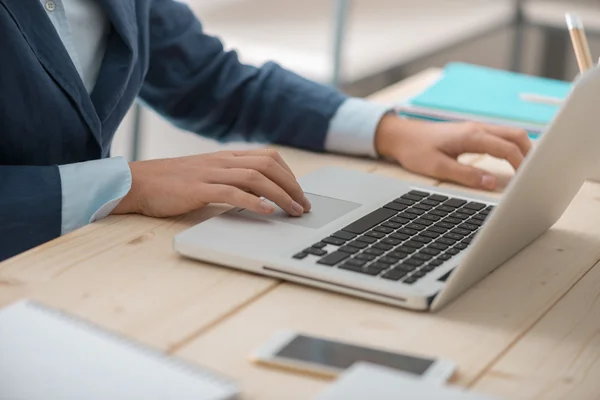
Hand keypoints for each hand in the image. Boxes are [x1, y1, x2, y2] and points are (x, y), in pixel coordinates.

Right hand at [111, 149, 311, 217]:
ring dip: (280, 195)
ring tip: (293, 211)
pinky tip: (266, 211)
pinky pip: (231, 192)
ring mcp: (210, 173)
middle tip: (304, 206)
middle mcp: (222, 161)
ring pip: (255, 178)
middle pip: (267, 165)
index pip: (268, 156)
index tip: (299, 192)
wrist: (137, 182)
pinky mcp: (198, 189)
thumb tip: (259, 194)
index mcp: (226, 157)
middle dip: (292, 186)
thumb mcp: (206, 175)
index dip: (289, 174)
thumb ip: (230, 180)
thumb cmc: (172, 183)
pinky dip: (253, 201)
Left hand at [374, 115, 531, 190]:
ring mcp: (475, 128)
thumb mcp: (439, 168)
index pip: (507, 148)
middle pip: (516, 136)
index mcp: (471, 136)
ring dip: (521, 149)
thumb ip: (466, 176)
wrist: (401, 136)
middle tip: (533, 174)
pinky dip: (510, 146)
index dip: (521, 164)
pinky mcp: (471, 132)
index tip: (527, 180)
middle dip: (529, 154)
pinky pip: (499, 136)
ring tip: (526, 169)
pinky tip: (511, 160)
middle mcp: (477, 128)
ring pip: (509, 134)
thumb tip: (491, 183)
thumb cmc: (416, 151)